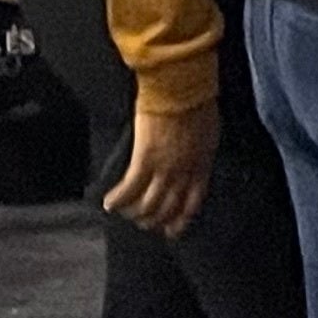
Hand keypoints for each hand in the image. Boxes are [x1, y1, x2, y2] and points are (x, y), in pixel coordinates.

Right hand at [106, 99, 219, 236]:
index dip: (180, 221)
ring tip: (124, 212)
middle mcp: (184, 172)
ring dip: (133, 213)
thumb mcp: (208, 131)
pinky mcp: (144, 159)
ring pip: (147, 205)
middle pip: (167, 209)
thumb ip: (200, 151)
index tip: (171, 231)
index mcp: (202, 165)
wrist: (183, 85)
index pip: (192, 203)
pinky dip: (118, 199)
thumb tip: (195, 160)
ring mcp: (165, 168)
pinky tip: (108, 203)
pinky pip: (129, 189)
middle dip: (153, 221)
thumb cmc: (198, 100)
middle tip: (142, 223)